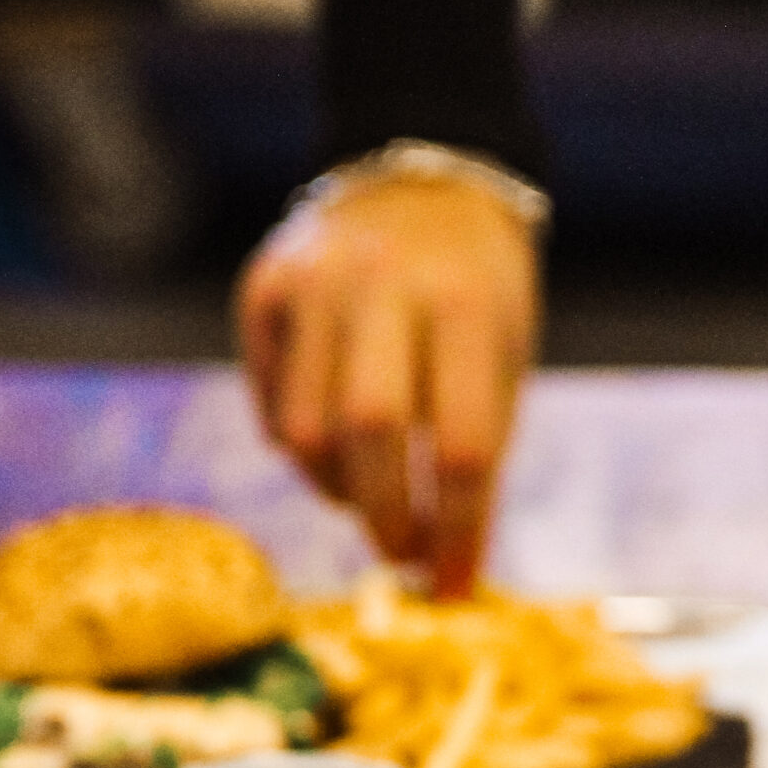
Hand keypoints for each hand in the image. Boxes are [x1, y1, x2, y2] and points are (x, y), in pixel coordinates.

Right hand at [236, 176, 539, 594]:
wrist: (420, 181)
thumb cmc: (475, 293)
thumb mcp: (503, 354)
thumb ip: (475, 448)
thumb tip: (441, 565)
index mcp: (465, 303)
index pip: (462, 447)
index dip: (459, 532)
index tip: (455, 587)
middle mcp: (382, 283)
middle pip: (370, 434)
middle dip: (386, 516)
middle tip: (400, 554)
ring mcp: (314, 281)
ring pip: (304, 430)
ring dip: (335, 488)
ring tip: (366, 493)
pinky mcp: (264, 288)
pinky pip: (268, 402)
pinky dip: (298, 446)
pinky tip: (330, 443)